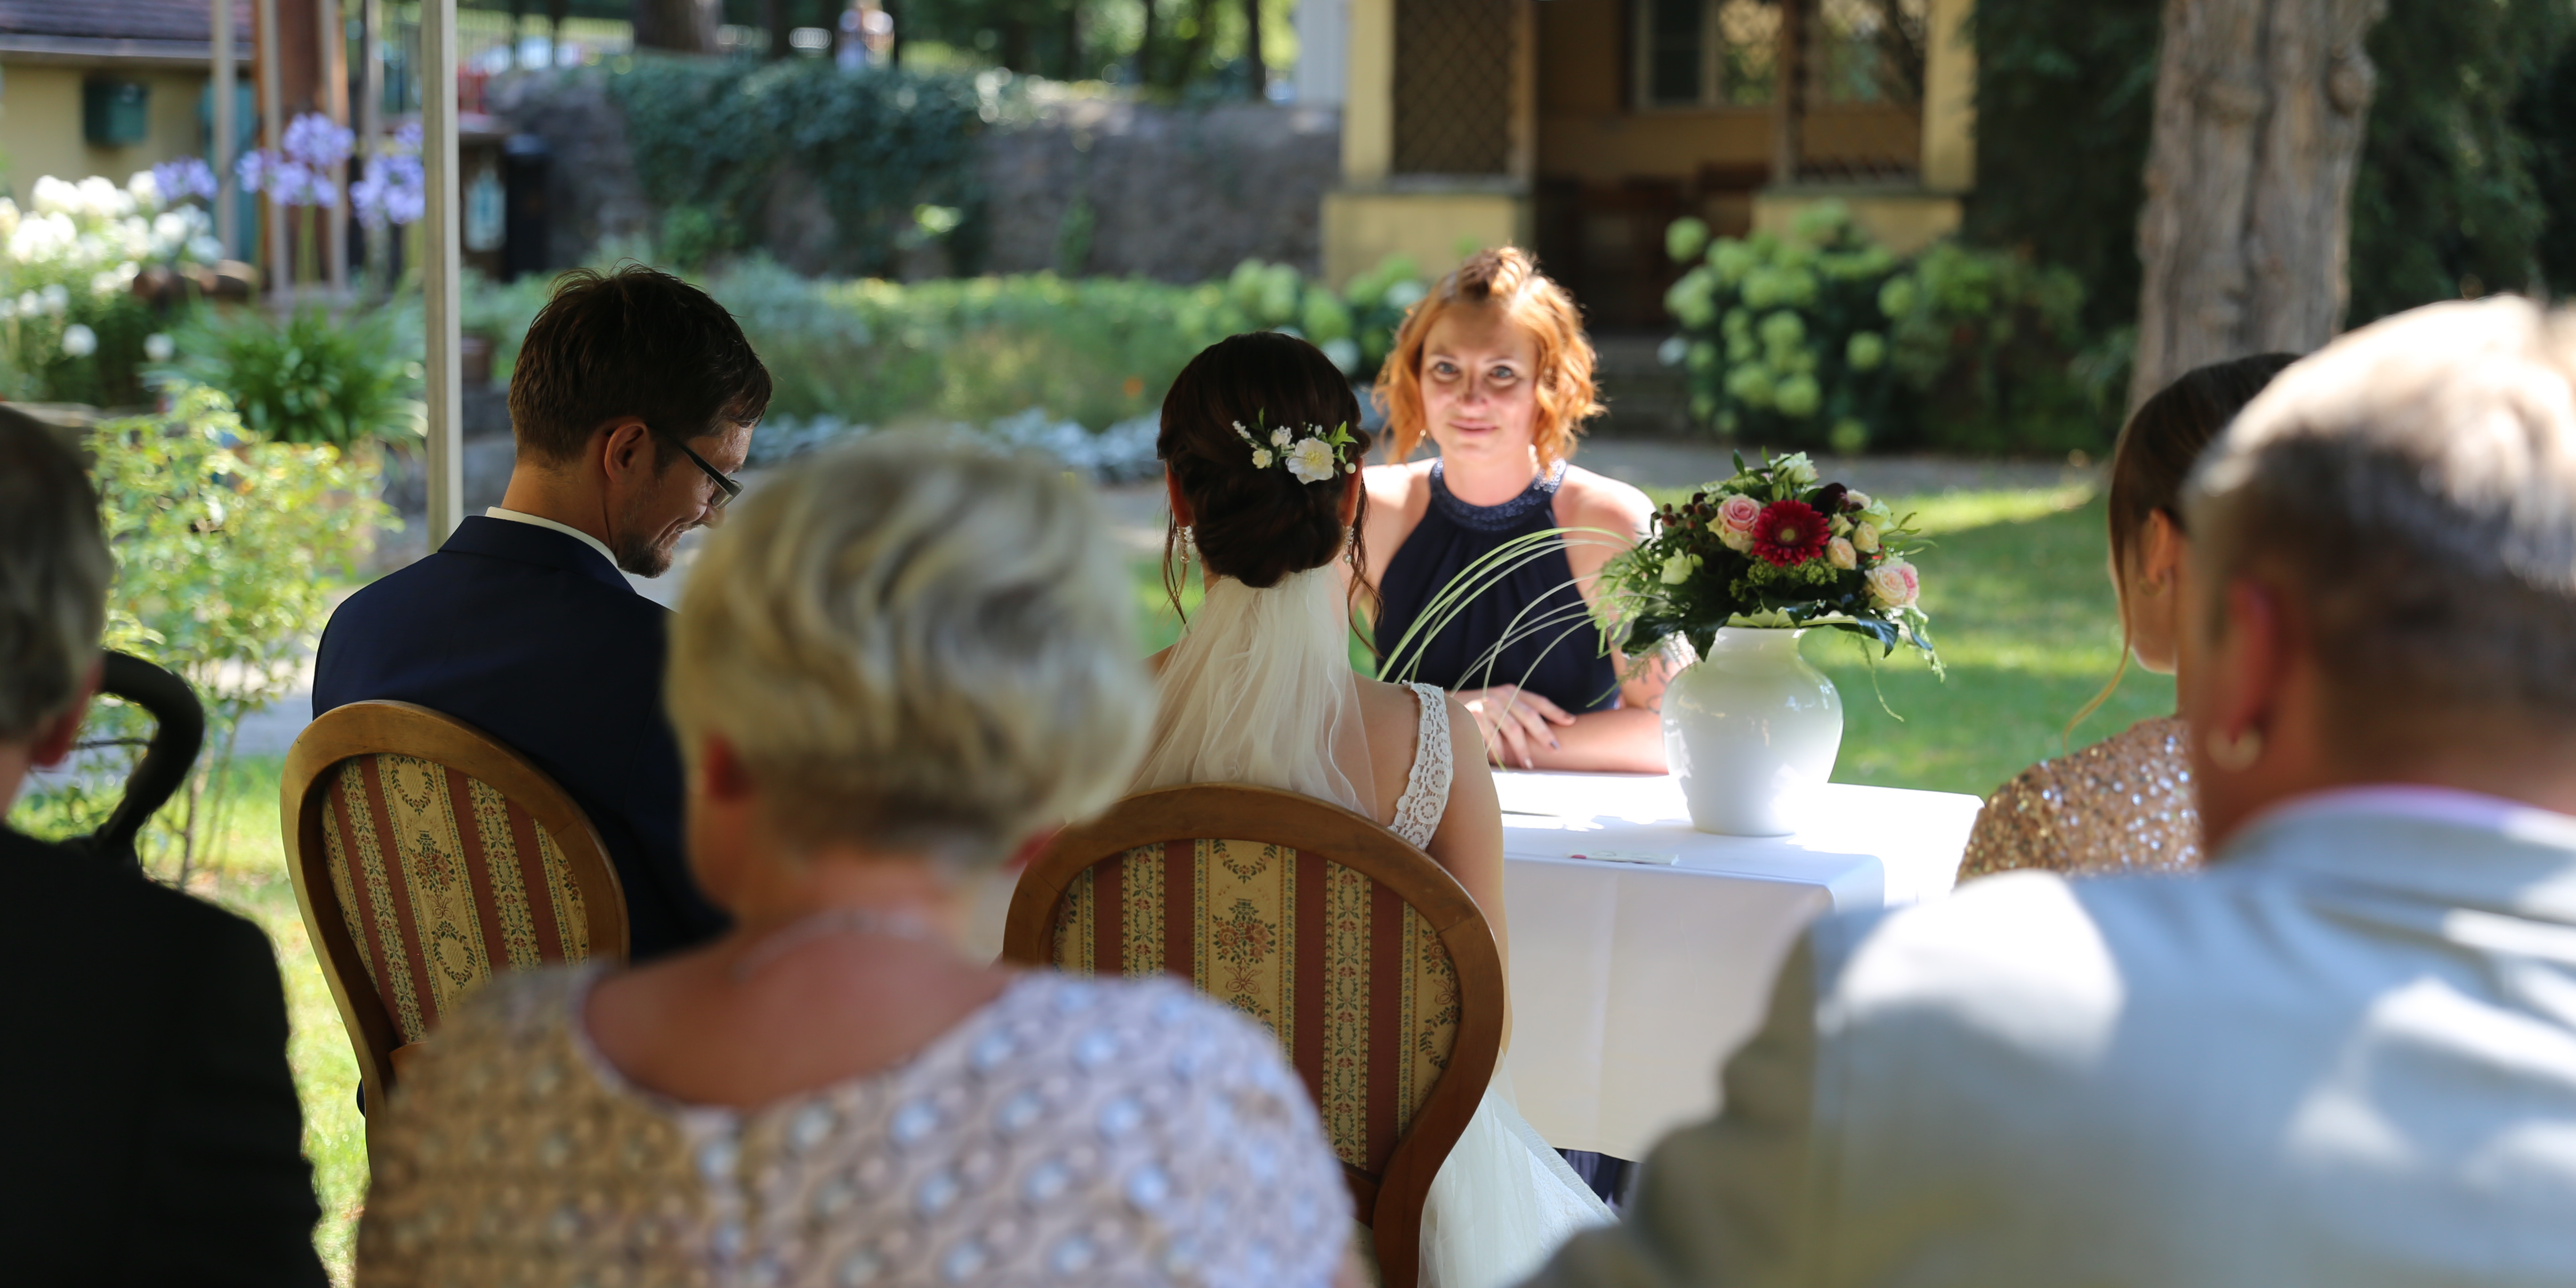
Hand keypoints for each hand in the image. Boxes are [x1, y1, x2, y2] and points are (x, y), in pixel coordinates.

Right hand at [1457, 684, 1574, 768]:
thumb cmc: (1475, 710)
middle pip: (1528, 715)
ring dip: (1521, 748)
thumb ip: (1515, 714)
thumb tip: (1541, 736)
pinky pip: (1492, 737)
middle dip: (1543, 734)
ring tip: (1527, 764)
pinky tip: (1503, 761)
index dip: (1554, 711)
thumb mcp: (1498, 705)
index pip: (1537, 701)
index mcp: (1510, 691)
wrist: (1442, 706)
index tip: (1570, 722)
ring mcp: (1487, 704)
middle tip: (1553, 749)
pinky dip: (1499, 750)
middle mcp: (1501, 695)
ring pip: (1511, 728)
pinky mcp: (1473, 716)